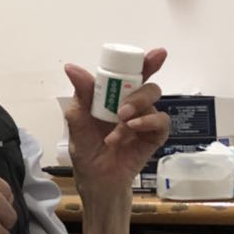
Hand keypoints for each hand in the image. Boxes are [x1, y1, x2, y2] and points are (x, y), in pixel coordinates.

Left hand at [63, 48, 170, 205]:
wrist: (96, 179)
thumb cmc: (86, 148)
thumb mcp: (78, 119)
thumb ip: (81, 93)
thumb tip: (71, 67)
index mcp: (114, 96)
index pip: (132, 74)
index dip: (146, 62)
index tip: (157, 54)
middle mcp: (133, 104)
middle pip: (148, 84)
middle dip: (139, 89)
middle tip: (122, 108)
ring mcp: (145, 120)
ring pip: (153, 100)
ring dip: (136, 107)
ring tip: (121, 121)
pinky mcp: (154, 136)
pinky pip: (161, 122)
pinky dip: (148, 121)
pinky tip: (132, 127)